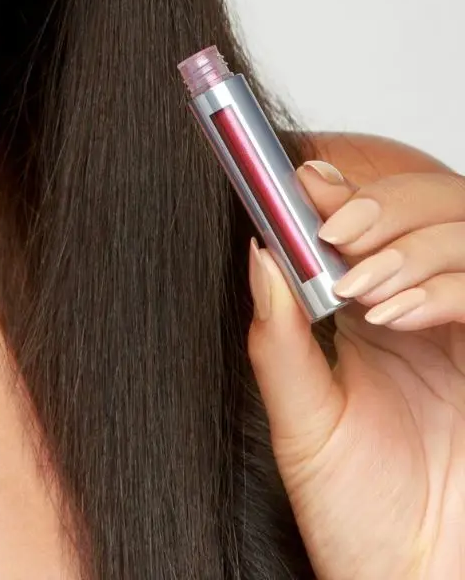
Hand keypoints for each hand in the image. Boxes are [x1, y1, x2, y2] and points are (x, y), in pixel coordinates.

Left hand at [247, 158, 464, 579]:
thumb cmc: (359, 516)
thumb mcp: (302, 421)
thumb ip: (278, 338)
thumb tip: (257, 255)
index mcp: (372, 315)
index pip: (367, 226)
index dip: (340, 194)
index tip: (305, 185)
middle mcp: (425, 315)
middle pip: (427, 211)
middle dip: (380, 206)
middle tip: (335, 228)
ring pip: (462, 235)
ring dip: (409, 244)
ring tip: (359, 284)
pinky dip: (446, 288)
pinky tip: (398, 314)